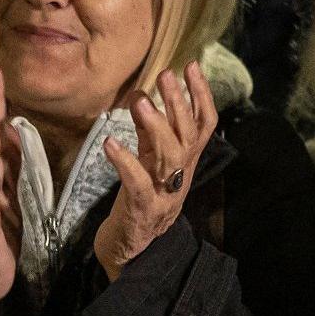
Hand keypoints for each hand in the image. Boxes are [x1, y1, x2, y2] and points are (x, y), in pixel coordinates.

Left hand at [96, 66, 220, 280]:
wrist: (131, 250)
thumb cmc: (140, 199)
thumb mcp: (150, 161)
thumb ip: (148, 132)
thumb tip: (140, 95)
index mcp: (187, 162)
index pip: (203, 124)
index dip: (201, 95)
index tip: (192, 65)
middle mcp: (182, 175)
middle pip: (187, 136)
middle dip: (178, 103)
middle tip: (165, 75)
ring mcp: (165, 194)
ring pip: (168, 157)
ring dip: (155, 127)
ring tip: (140, 101)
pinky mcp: (143, 210)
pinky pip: (137, 184)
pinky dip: (125, 162)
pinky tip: (110, 144)